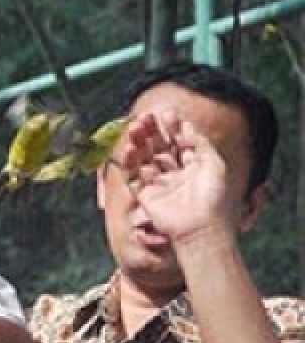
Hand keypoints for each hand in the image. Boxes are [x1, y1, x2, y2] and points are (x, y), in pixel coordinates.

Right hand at [117, 112, 234, 247]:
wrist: (200, 229)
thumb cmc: (213, 198)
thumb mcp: (214, 163)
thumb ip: (200, 142)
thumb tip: (187, 125)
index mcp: (192, 167)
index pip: (179, 142)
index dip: (172, 127)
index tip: (166, 113)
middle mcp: (174, 174)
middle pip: (160, 148)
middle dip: (153, 132)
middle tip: (146, 116)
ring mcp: (159, 185)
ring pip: (145, 159)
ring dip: (139, 142)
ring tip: (134, 127)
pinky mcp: (145, 196)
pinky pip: (133, 175)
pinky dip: (129, 162)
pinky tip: (129, 148)